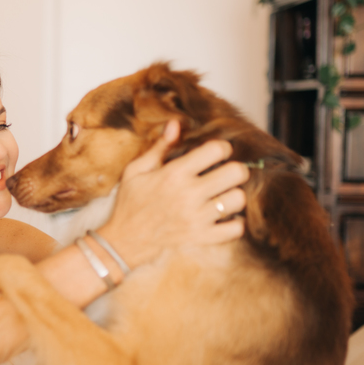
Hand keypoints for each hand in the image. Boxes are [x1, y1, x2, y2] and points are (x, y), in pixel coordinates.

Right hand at [98, 121, 247, 267]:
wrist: (124, 240)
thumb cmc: (131, 202)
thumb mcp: (137, 170)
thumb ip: (160, 147)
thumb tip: (176, 124)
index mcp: (175, 174)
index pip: (216, 150)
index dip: (222, 148)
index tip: (217, 153)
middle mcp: (189, 194)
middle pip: (237, 172)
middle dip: (236, 169)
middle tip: (227, 173)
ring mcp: (198, 218)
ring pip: (239, 199)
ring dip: (234, 195)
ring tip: (224, 195)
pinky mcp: (202, 237)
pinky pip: (235, 229)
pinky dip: (235, 223)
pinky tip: (225, 217)